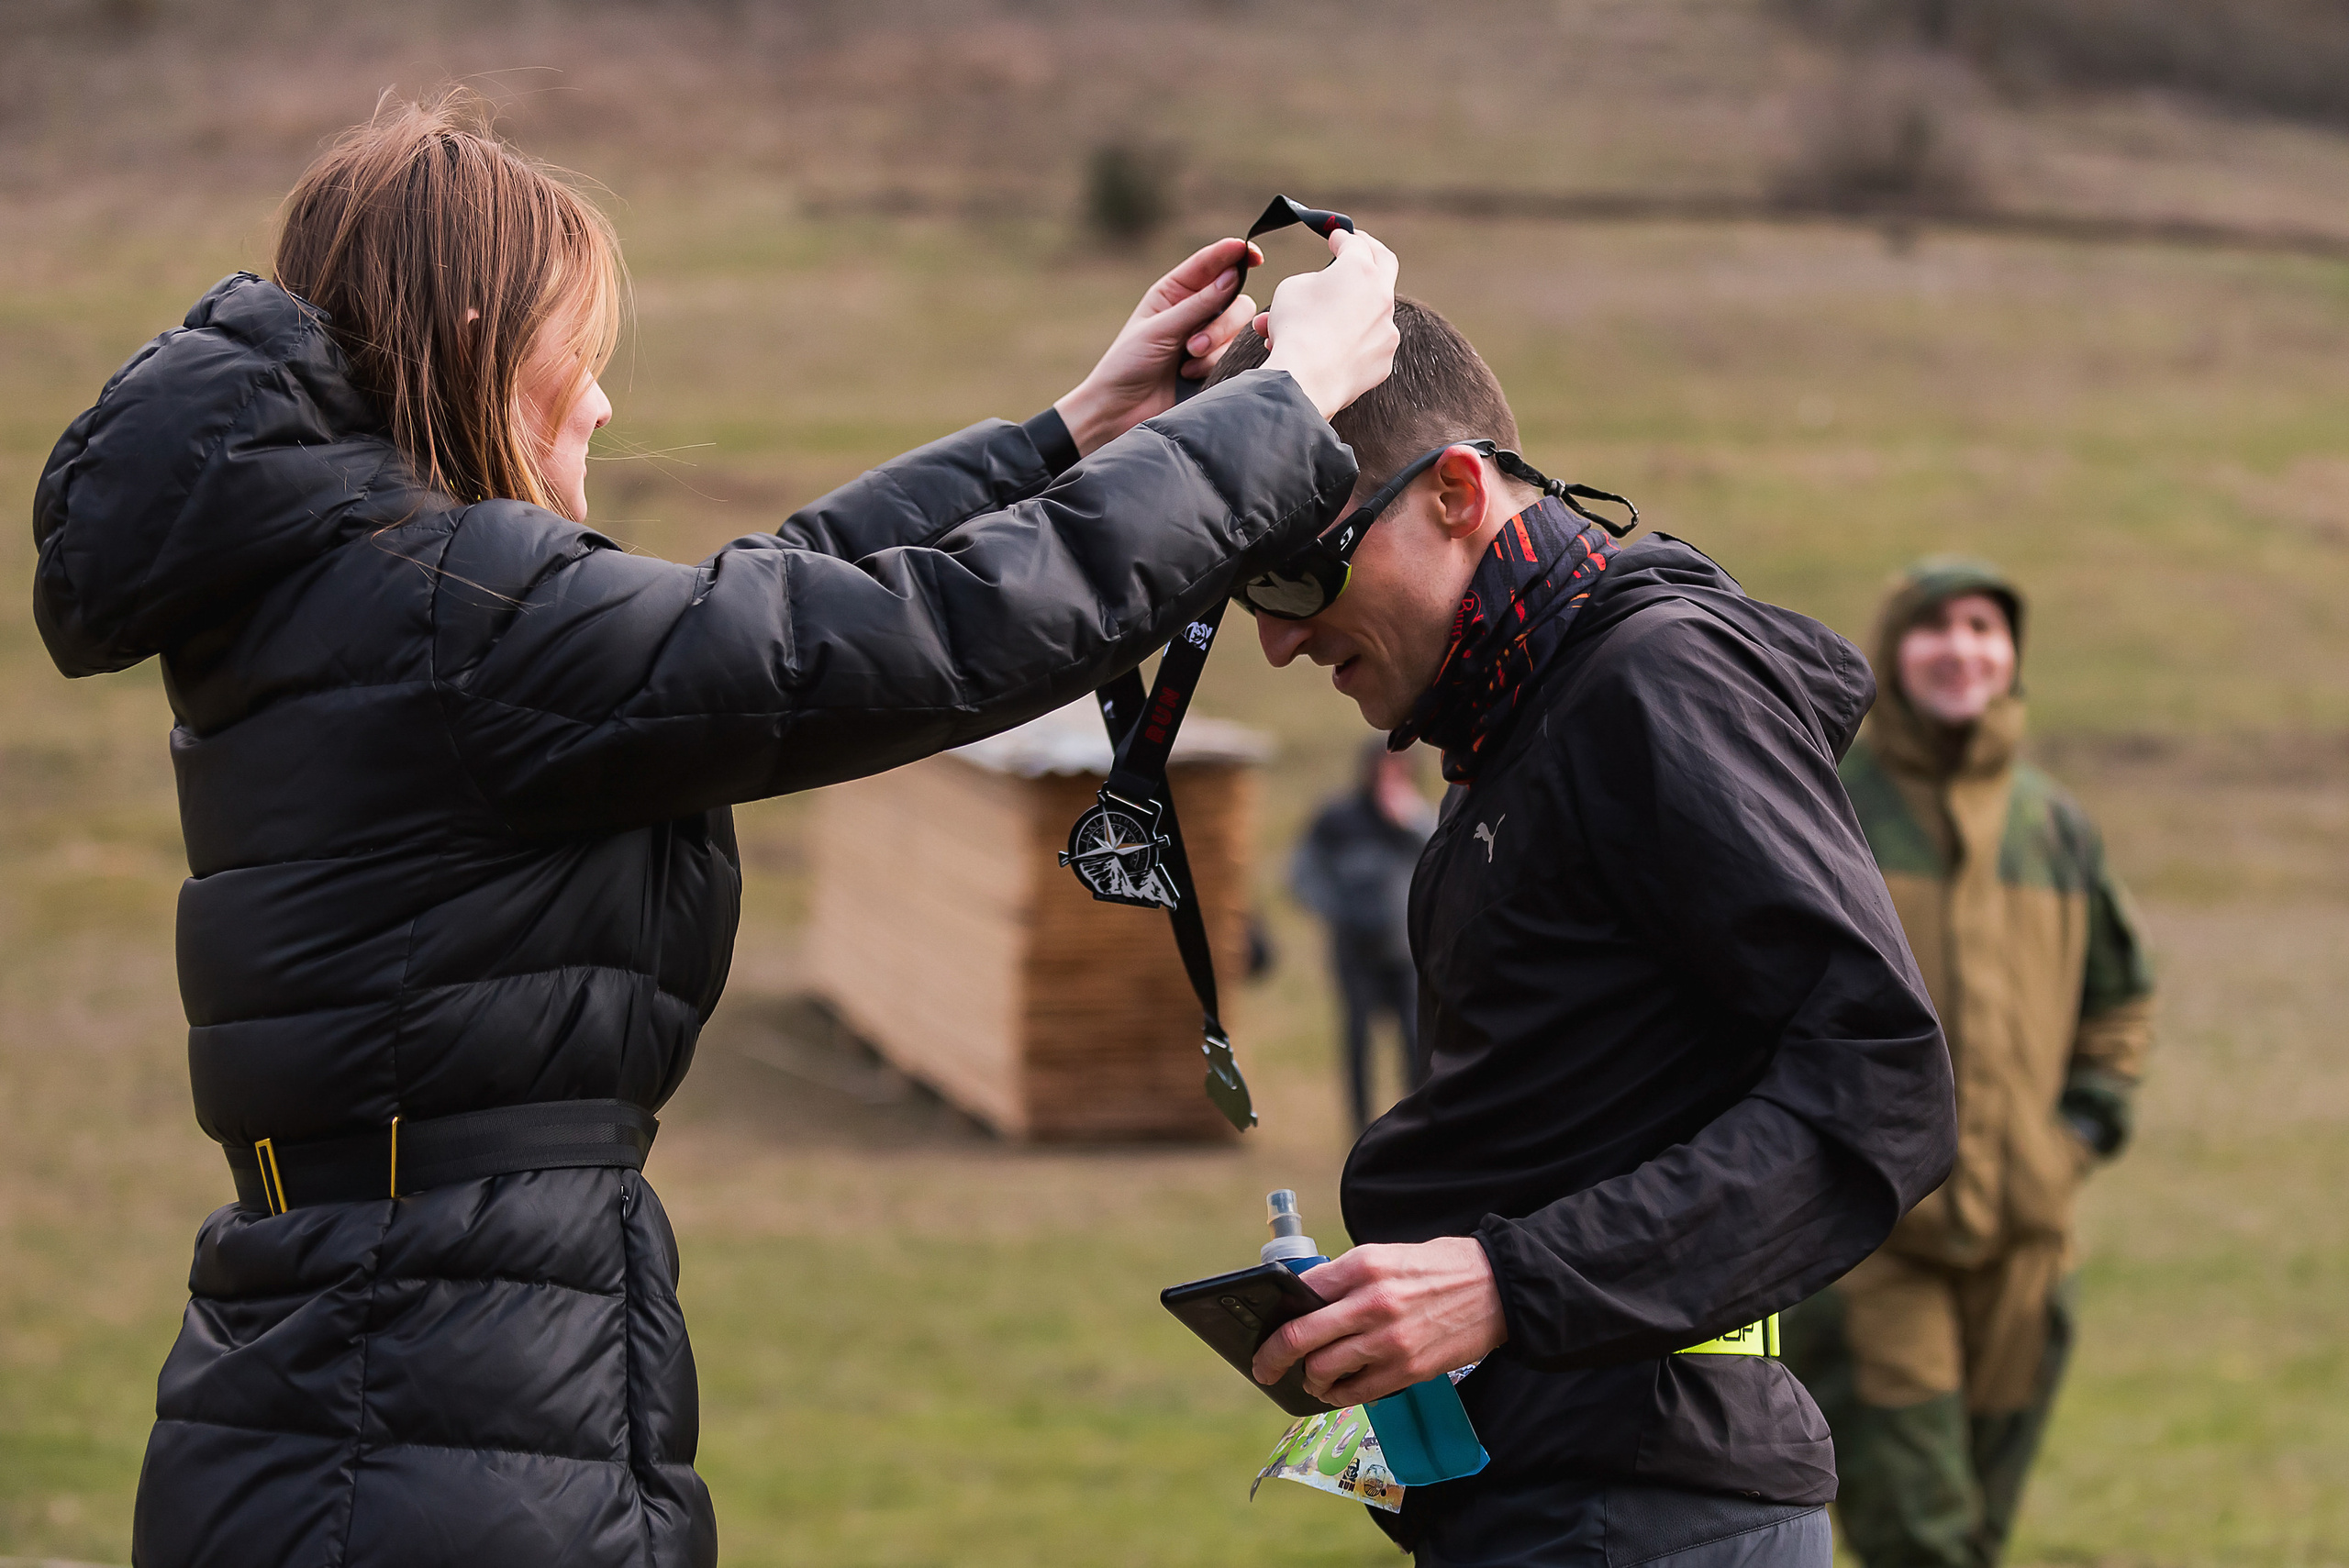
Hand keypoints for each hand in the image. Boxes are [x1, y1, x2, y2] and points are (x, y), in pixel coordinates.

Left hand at [1053, 237, 1262, 456]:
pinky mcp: (1215, 365)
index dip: (1234, 254)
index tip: (1252, 254)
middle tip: (1194, 345)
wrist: (1121, 411)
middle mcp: (1195, 311)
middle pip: (1236, 298)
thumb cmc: (1128, 364)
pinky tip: (1191, 375)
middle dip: (1222, 322)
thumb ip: (1199, 304)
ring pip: (1239, 329)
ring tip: (1187, 362)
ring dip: (1216, 346)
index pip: (1211, 263)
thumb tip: (1232, 274)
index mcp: (1174, 292)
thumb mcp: (1160, 329)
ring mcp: (1207, 338)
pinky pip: (1235, 355)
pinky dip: (1216, 365)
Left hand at [1251, 1237, 1506, 1407]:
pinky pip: (1358, 1391)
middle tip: (1264, 1368)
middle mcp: (1371, 1302)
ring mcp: (1389, 1340)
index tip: (1265, 1332)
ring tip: (1311, 1380)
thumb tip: (1307, 1304)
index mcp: (1363, 1265)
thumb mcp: (1387, 1255)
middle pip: (1301, 1337)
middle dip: (1273, 1358)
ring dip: (1309, 1380)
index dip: (1277, 1317)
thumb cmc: (1439, 1268)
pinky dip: (1340, 1395)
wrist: (1498, 1287)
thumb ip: (1347, 1278)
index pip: (1301, 1293)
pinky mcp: (1408, 1369)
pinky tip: (1338, 1390)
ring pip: (1324, 1370)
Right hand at [1259, 226, 1399, 419]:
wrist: (1305, 380)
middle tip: (1358, 248)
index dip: (1343, 237)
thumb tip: (1323, 288)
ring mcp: (1387, 330)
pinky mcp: (1384, 360)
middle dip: (1369, 252)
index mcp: (1360, 270)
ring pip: (1371, 311)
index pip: (1355, 244)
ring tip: (1320, 319)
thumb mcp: (1291, 288)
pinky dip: (1351, 342)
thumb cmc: (1295, 328)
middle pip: (1384, 265)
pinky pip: (1368, 343)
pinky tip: (1330, 349)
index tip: (1336, 237)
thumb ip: (1315, 280)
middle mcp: (1382, 296)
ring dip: (1350, 309)